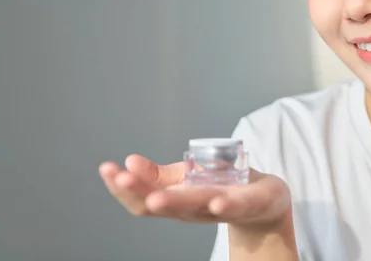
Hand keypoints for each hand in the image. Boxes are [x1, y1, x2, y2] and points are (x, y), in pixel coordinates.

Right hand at [98, 154, 291, 228]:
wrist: (264, 201)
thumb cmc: (221, 187)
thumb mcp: (186, 177)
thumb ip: (159, 174)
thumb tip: (128, 161)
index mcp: (176, 201)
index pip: (143, 198)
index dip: (123, 186)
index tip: (106, 168)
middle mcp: (193, 209)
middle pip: (163, 205)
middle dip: (140, 192)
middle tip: (121, 178)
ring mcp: (220, 207)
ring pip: (195, 207)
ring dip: (175, 203)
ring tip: (155, 197)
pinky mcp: (249, 203)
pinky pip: (237, 206)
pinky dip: (226, 206)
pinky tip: (216, 203)